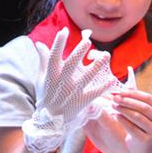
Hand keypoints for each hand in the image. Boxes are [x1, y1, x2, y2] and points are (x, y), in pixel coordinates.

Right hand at [22, 28, 115, 152]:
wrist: (49, 121)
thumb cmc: (45, 96)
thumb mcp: (41, 78)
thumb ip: (43, 61)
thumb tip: (39, 44)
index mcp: (51, 75)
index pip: (54, 56)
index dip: (58, 43)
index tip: (64, 31)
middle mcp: (61, 82)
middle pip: (71, 64)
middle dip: (79, 52)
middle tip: (88, 41)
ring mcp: (72, 92)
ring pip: (86, 77)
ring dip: (97, 66)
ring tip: (106, 55)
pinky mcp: (82, 101)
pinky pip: (94, 93)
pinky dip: (103, 87)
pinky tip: (112, 79)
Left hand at [109, 89, 151, 152]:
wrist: (142, 146)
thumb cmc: (140, 124)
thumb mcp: (140, 111)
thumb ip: (133, 99)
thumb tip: (118, 89)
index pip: (148, 98)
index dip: (133, 94)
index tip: (119, 91)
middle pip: (143, 107)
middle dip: (127, 101)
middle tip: (114, 98)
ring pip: (138, 117)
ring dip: (124, 110)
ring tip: (113, 105)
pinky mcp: (146, 140)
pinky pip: (133, 128)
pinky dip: (123, 120)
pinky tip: (116, 115)